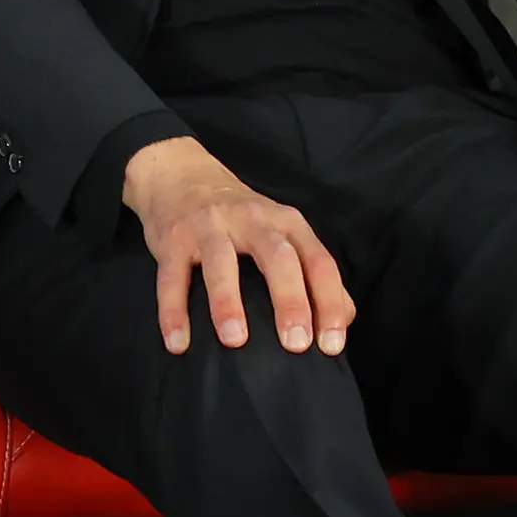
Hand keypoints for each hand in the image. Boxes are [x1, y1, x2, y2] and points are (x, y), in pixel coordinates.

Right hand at [121, 135, 354, 356]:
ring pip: (222, 263)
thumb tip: (345, 317)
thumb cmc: (239, 216)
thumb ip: (312, 270)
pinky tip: (177, 343)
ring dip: (227, 303)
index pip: (318, 261)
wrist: (180, 173)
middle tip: (296, 344)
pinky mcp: (173, 239)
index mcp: (285, 223)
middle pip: (277, 258)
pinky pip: (171, 277)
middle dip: (290, 301)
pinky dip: (173, 311)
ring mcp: (209, 226)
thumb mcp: (281, 232)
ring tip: (235, 341)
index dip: (329, 302)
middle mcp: (251, 219)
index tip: (331, 344)